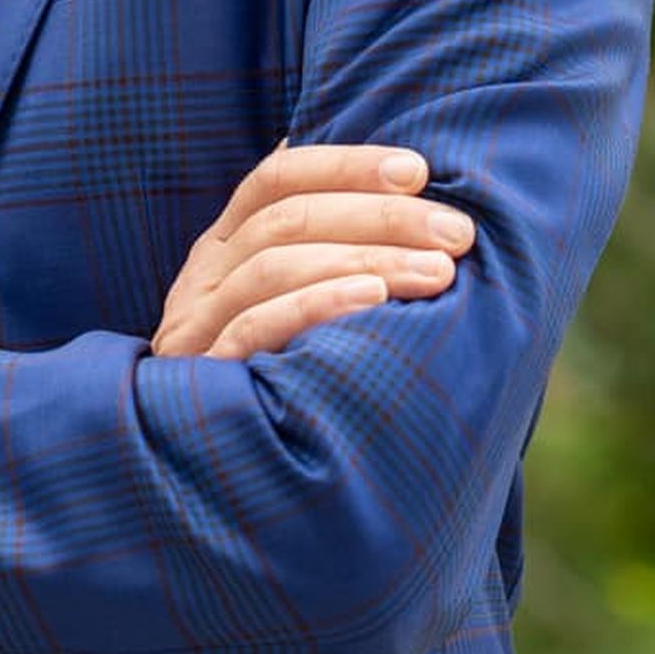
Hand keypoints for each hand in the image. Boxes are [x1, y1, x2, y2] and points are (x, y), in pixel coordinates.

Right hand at [149, 140, 476, 359]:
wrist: (236, 489)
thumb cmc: (291, 375)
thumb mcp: (302, 301)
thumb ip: (336, 249)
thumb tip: (415, 188)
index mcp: (227, 244)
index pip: (278, 177)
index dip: (347, 165)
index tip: (421, 170)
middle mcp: (205, 275)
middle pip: (287, 219)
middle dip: (380, 216)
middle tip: (457, 232)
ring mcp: (198, 324)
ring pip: (274, 266)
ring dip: (365, 258)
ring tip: (438, 272)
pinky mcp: (206, 375)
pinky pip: (255, 328)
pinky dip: (317, 304)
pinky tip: (373, 300)